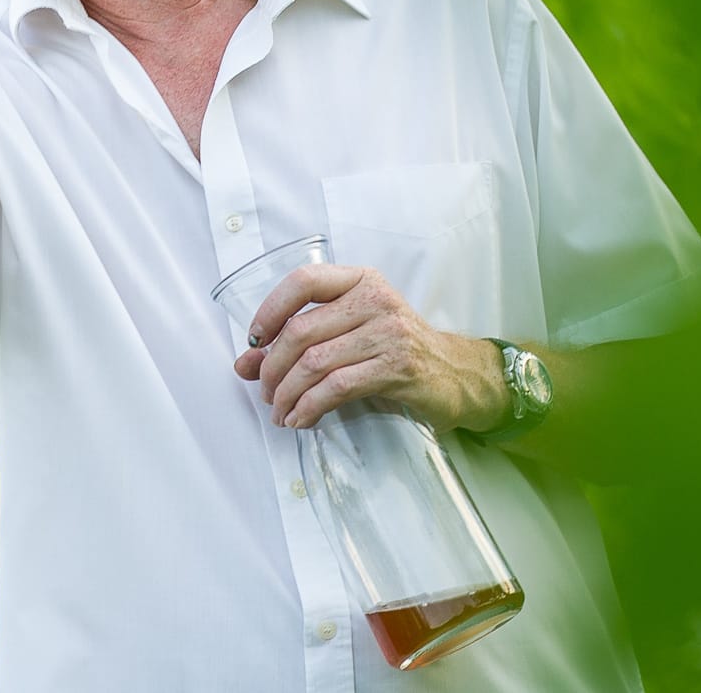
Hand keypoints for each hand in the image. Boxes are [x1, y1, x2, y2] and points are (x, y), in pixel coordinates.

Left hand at [233, 263, 505, 432]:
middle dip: (272, 368)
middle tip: (266, 392)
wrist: (457, 374)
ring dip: (287, 394)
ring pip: (315, 362)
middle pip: (302, 330)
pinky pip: (337, 387)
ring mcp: (388, 332)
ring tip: (280, 412)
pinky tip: (301, 419)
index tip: (254, 341)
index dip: (270, 309)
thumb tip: (244, 364)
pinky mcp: (397, 367)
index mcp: (359, 281)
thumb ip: (296, 345)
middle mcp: (374, 300)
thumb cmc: (396, 350)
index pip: (304, 281)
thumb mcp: (348, 336)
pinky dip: (310, 407)